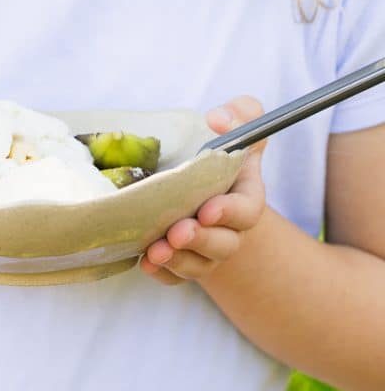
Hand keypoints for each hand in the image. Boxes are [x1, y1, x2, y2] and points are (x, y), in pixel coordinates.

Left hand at [139, 95, 266, 285]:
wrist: (200, 175)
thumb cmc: (220, 144)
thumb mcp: (238, 120)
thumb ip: (238, 114)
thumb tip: (217, 120)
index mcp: (246, 195)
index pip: (247, 211)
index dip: (229, 213)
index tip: (207, 209)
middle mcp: (229, 228)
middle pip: (223, 244)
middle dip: (199, 240)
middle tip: (176, 231)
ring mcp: (206, 248)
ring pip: (198, 264)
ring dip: (178, 260)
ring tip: (156, 250)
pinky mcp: (184, 260)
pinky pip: (175, 276)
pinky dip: (162, 273)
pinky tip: (144, 263)